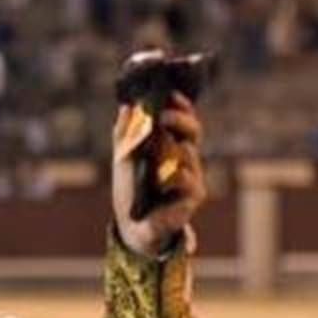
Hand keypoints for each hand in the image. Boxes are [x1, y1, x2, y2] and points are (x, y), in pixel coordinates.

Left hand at [112, 93, 206, 256]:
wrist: (132, 224)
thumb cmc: (132, 189)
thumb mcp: (123, 158)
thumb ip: (125, 133)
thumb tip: (125, 107)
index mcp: (171, 145)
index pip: (182, 119)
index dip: (180, 105)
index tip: (170, 93)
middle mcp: (185, 158)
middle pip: (193, 131)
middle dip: (180, 119)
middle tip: (163, 115)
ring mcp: (192, 176)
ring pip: (189, 153)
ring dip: (173, 147)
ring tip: (158, 145)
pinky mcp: (193, 196)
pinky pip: (187, 179)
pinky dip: (175, 175)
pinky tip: (166, 175)